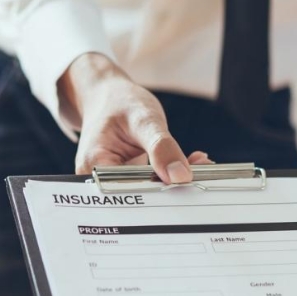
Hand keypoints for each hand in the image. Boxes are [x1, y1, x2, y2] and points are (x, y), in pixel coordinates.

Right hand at [58, 53, 211, 182]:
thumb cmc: (120, 103)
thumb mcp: (143, 118)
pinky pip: (152, 186)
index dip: (159, 190)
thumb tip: (180, 176)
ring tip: (197, 163)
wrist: (110, 97)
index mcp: (95, 166)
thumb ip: (161, 147)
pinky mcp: (128, 182)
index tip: (187, 179)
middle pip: (138, 198)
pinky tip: (188, 163)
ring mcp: (114, 182)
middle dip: (171, 187)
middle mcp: (100, 180)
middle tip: (201, 168)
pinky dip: (171, 176)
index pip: (129, 191)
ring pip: (148, 194)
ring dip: (174, 182)